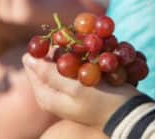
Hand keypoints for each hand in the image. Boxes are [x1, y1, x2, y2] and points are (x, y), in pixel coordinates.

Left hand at [22, 53, 138, 129]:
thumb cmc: (102, 102)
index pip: (32, 64)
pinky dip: (82, 57)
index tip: (61, 39)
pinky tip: (95, 54)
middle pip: (48, 62)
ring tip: (90, 50)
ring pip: (63, 61)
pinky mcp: (79, 85)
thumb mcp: (75, 88)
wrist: (128, 113)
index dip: (43, 49)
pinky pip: (75, 65)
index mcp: (46, 96)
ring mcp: (66, 89)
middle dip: (61, 50)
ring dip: (74, 52)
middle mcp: (53, 93)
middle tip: (79, 44)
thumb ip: (50, 74)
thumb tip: (26, 58)